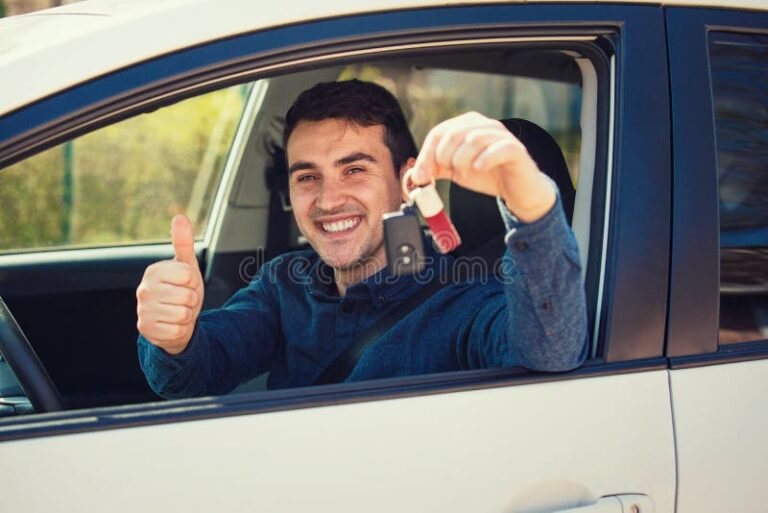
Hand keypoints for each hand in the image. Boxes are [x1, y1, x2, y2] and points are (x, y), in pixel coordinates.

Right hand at [136, 215, 204, 354]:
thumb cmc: (181, 290)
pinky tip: (173, 325)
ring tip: (178, 312)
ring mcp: (143, 311)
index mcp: (153, 271)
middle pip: (187, 296)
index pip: (188, 274)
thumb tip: (180, 217)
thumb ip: (183, 242)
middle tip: (182, 300)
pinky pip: (178, 330)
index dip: (193, 281)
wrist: (174, 320)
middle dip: (191, 300)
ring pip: (183, 314)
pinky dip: (181, 329)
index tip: (185, 284)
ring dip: (187, 315)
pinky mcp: (146, 330)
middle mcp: (143, 290)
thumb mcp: (186, 266)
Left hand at [406, 112, 555, 222]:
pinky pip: (498, 148)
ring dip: (462, 161)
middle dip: (442, 158)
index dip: (426, 155)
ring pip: (473, 139)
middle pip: (453, 134)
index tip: (421, 176)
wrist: (517, 189)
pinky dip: (485, 159)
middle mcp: (484, 125)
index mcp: (466, 125)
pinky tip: (479, 169)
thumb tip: (414, 175)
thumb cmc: (487, 175)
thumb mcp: (456, 170)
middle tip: (446, 174)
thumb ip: (435, 169)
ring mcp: (501, 135)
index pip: (439, 133)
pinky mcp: (515, 149)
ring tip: (463, 174)